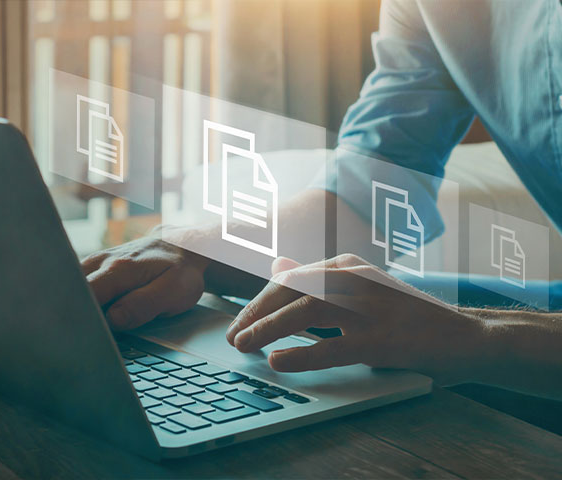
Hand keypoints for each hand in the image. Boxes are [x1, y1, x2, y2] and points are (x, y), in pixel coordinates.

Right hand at [82, 234, 209, 329]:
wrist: (182, 249)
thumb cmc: (179, 272)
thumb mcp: (173, 292)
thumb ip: (143, 305)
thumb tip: (113, 319)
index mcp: (119, 269)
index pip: (85, 296)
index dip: (82, 318)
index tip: (86, 334)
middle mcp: (102, 262)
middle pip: (71, 292)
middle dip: (74, 314)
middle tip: (85, 336)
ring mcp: (95, 263)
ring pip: (71, 288)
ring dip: (77, 307)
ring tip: (91, 324)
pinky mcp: (94, 268)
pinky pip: (77, 286)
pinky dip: (81, 300)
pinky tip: (93, 312)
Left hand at [226, 254, 484, 384]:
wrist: (463, 335)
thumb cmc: (405, 315)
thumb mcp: (359, 289)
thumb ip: (318, 279)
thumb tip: (278, 265)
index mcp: (347, 266)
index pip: (290, 279)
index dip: (259, 301)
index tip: (239, 322)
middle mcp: (355, 279)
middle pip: (291, 291)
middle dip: (256, 313)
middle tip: (234, 336)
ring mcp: (370, 307)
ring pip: (305, 312)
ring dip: (268, 329)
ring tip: (244, 346)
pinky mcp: (382, 339)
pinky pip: (332, 347)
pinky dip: (301, 354)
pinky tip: (279, 361)